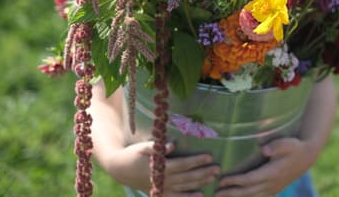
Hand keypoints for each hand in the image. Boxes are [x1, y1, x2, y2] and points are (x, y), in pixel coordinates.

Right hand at [105, 141, 219, 196]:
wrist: (120, 169)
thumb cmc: (133, 154)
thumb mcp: (143, 147)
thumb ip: (157, 147)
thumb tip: (172, 145)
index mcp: (162, 166)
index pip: (184, 164)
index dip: (197, 160)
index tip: (209, 156)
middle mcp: (165, 179)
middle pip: (188, 177)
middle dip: (204, 172)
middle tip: (218, 168)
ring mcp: (163, 188)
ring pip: (186, 187)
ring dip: (200, 182)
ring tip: (213, 178)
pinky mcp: (161, 193)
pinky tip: (201, 195)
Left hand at [214, 138, 315, 196]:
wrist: (307, 156)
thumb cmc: (295, 146)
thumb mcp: (288, 143)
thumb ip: (276, 146)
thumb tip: (264, 149)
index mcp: (273, 172)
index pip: (250, 179)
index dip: (235, 181)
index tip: (222, 180)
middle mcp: (272, 183)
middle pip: (248, 191)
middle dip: (231, 193)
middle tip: (215, 194)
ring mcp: (273, 188)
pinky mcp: (274, 189)